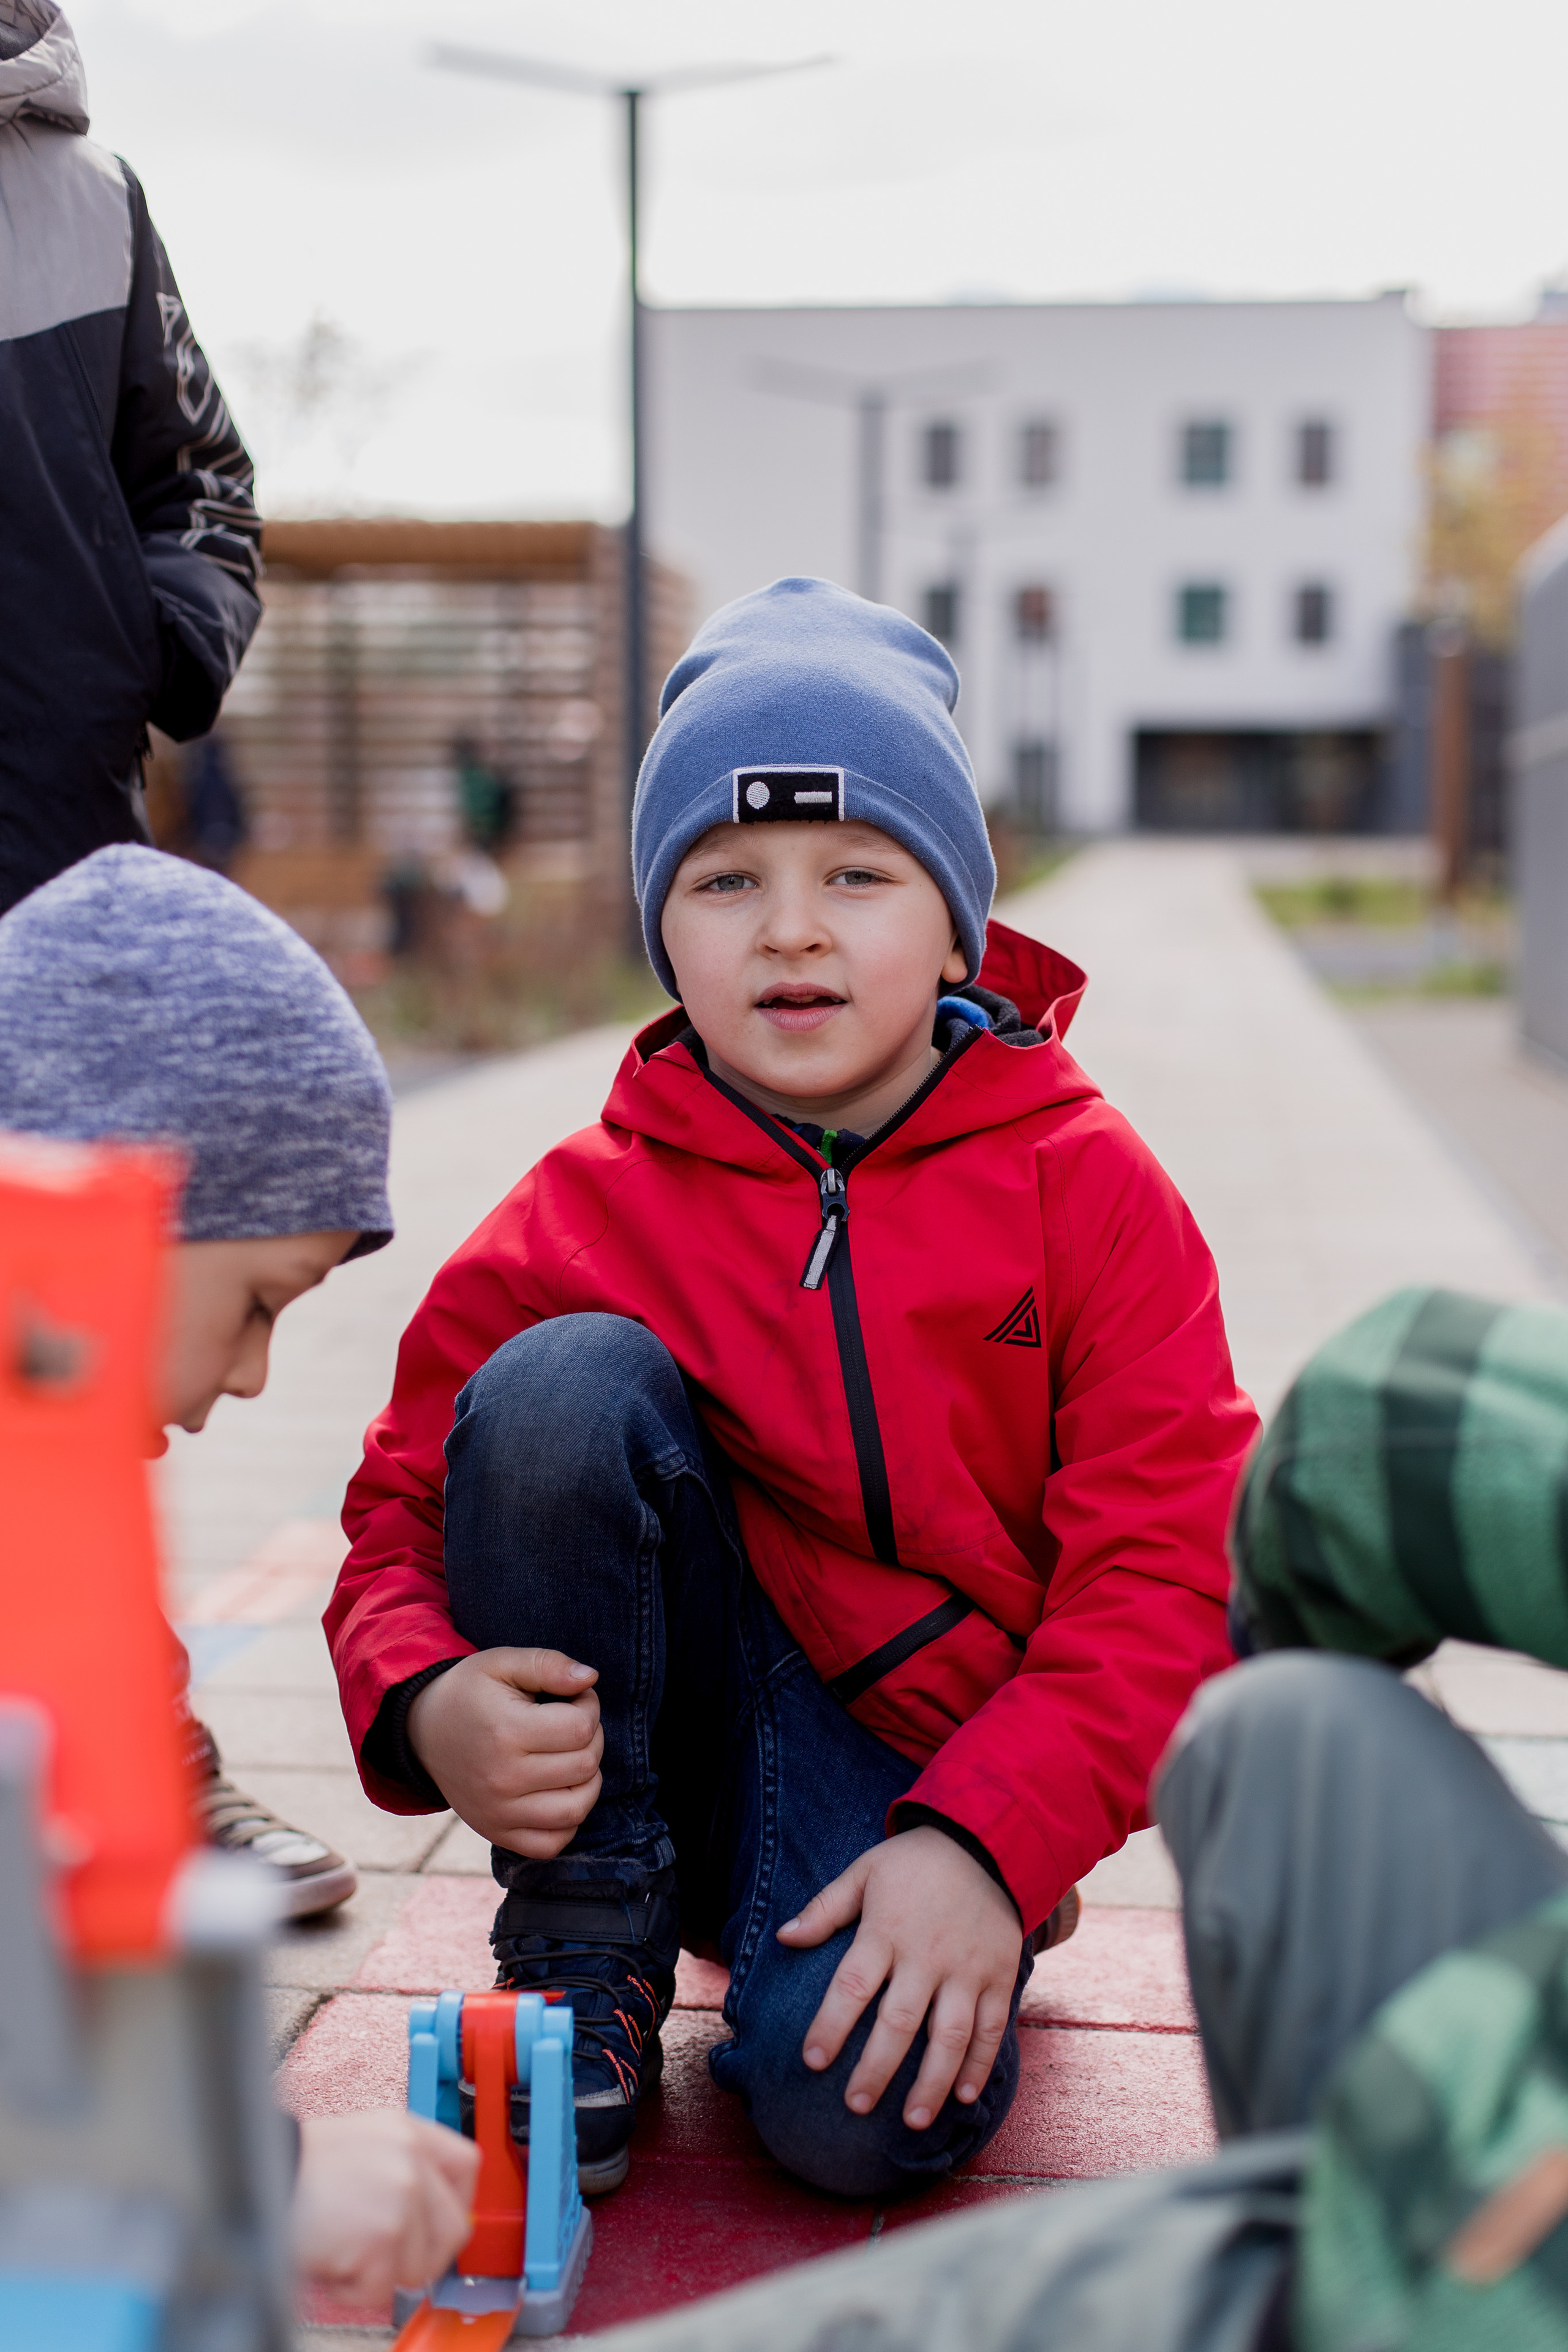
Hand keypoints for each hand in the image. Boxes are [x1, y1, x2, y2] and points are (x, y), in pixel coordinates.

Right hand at [292, 2109, 478, 2303]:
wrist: (249, 2178)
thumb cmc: (295, 2172)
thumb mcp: (359, 2148)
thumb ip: (399, 2172)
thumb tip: (426, 2224)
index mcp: (406, 2130)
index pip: (466, 2165)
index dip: (454, 2206)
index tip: (433, 2231)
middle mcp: (412, 2155)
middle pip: (455, 2227)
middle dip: (420, 2257)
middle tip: (379, 2258)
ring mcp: (402, 2192)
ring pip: (419, 2266)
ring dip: (378, 2273)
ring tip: (340, 2248)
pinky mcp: (384, 2233)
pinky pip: (381, 2289)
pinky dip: (350, 2290)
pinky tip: (327, 2260)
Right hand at [407, 1648, 602, 1854]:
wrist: (422, 1731)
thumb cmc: (469, 1693)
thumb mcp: (501, 1662)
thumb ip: (547, 1664)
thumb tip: (590, 1678)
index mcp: (505, 1731)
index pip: (580, 1728)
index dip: (589, 1707)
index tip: (574, 1699)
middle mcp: (502, 1778)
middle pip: (583, 1766)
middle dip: (592, 1738)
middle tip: (572, 1723)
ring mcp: (499, 1813)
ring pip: (576, 1808)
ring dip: (588, 1780)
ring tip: (571, 1757)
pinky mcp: (497, 1833)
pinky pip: (552, 1844)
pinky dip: (567, 1821)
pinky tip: (560, 1791)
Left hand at [777, 1825, 1023, 2130]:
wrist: (988, 1842)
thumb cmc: (915, 1862)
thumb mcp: (865, 1871)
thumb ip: (825, 1908)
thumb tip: (783, 1937)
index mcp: (887, 1931)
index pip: (852, 1986)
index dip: (831, 2026)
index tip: (811, 2061)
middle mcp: (927, 1956)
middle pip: (899, 2023)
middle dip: (876, 2069)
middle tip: (856, 2105)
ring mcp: (967, 1969)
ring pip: (950, 2036)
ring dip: (931, 2082)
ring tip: (912, 2121)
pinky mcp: (999, 1976)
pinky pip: (992, 2028)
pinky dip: (980, 2064)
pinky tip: (963, 2096)